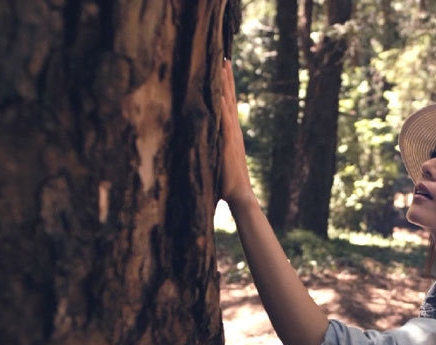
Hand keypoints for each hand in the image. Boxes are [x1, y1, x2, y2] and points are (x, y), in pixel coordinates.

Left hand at [220, 61, 255, 207]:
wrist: (240, 195)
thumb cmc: (226, 186)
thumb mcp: (215, 164)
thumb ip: (208, 154)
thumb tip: (196, 150)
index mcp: (231, 135)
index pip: (228, 106)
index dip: (226, 89)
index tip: (223, 71)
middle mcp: (233, 131)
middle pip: (230, 99)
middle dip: (227, 79)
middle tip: (225, 58)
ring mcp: (232, 135)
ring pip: (228, 103)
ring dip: (226, 84)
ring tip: (224, 64)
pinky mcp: (228, 142)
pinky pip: (225, 117)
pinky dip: (223, 102)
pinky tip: (221, 89)